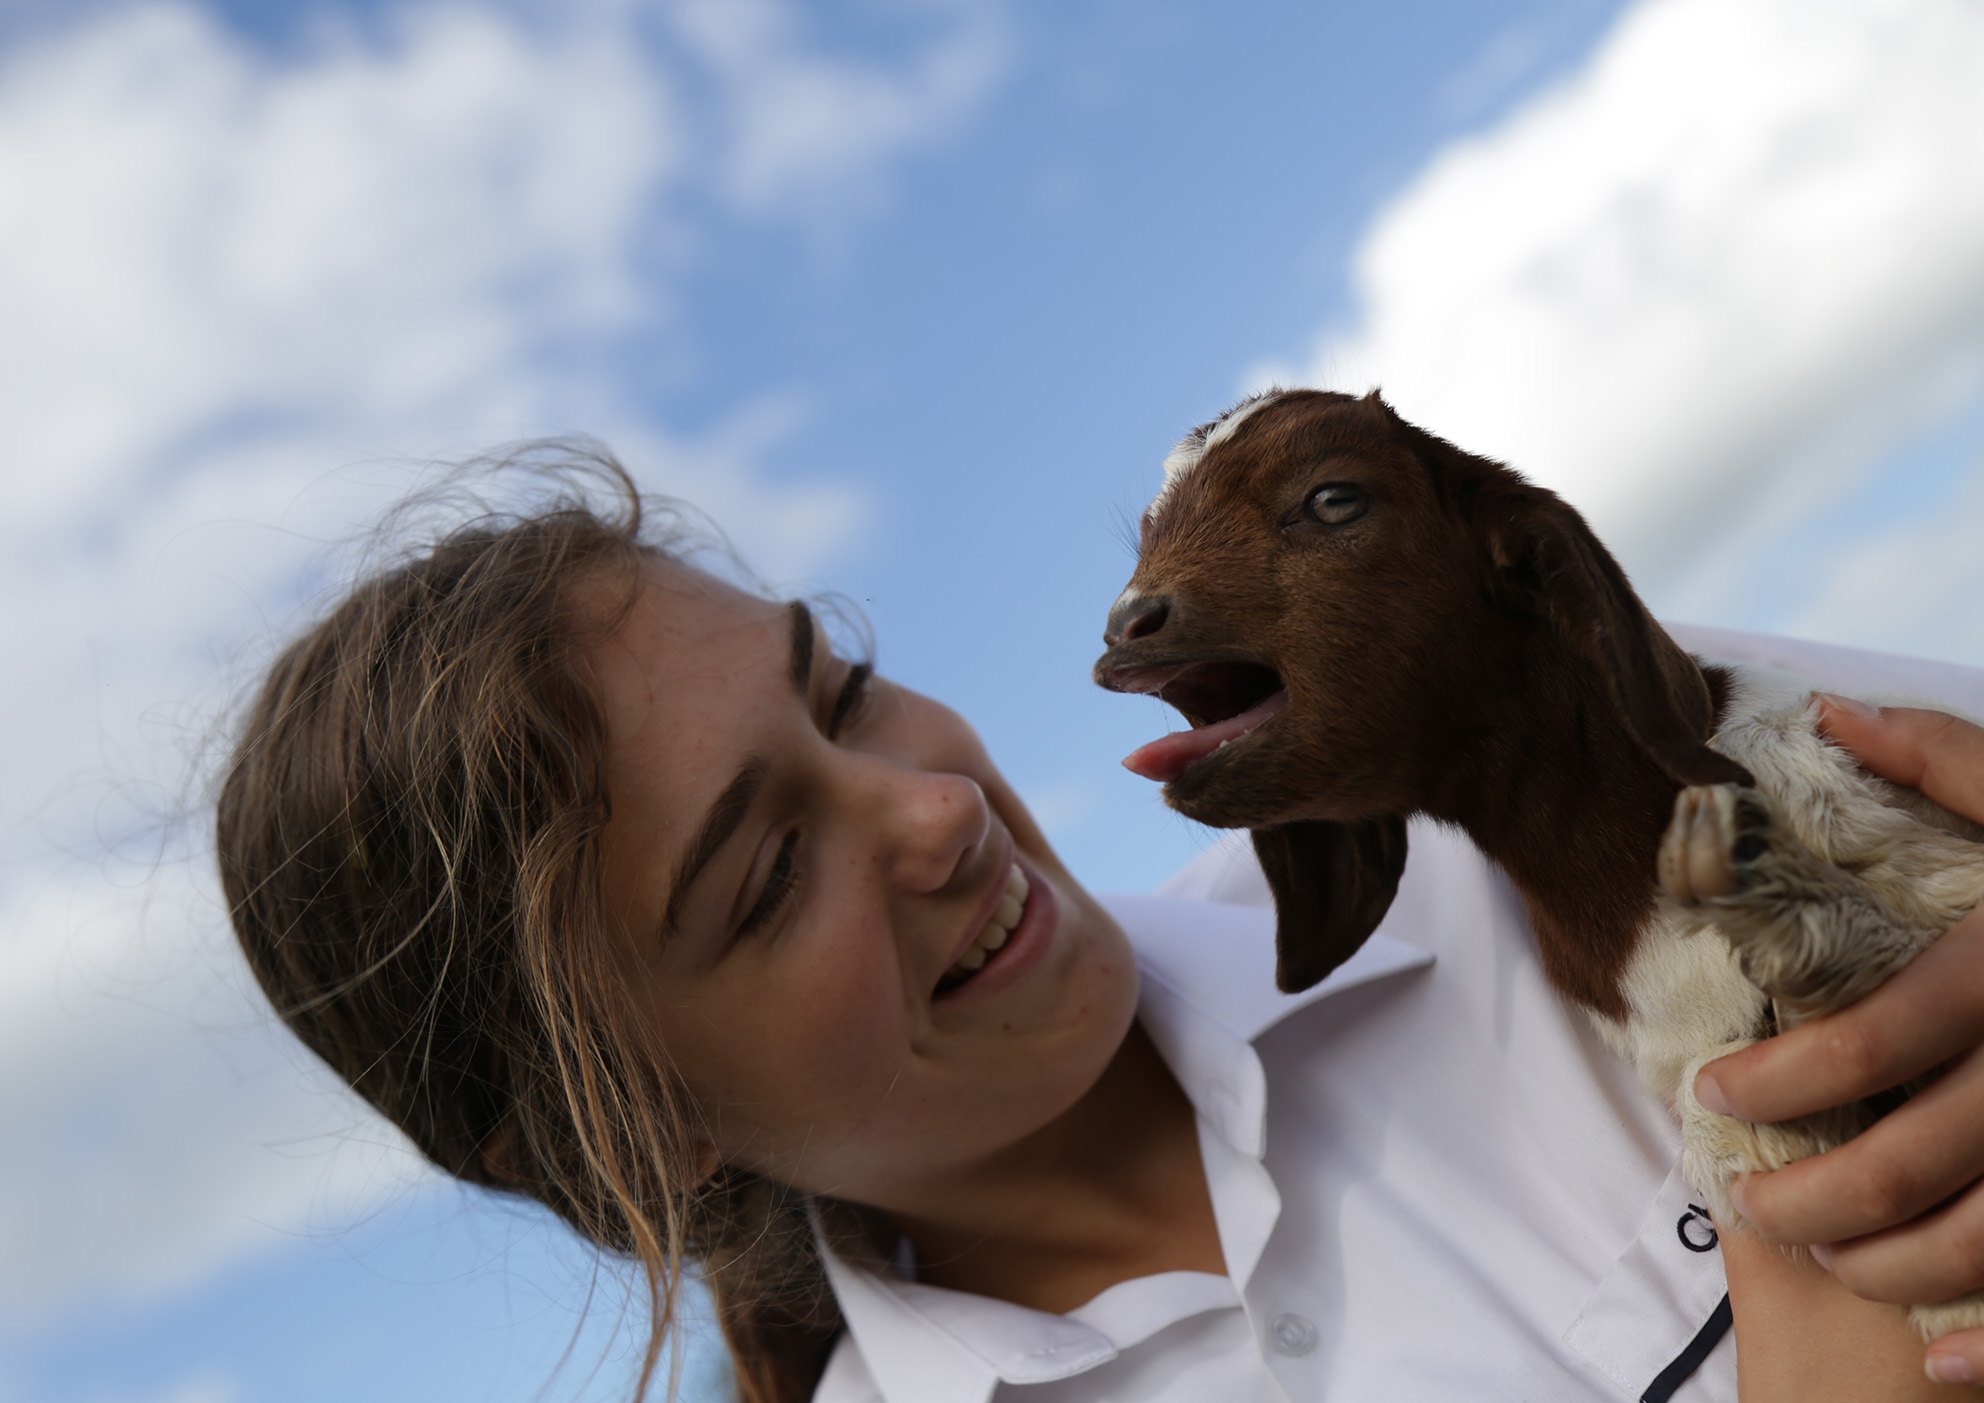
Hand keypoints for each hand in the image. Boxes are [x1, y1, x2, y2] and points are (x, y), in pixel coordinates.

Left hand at [1693, 700, 1983, 1386]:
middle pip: (1910, 1161)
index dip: (1776, 1080)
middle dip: (1807, 1195)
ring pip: (1982, 1241)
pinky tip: (1932, 1372)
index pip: (1871, 1043)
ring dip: (1883, 1270)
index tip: (1712, 1095)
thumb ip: (1947, 759)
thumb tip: (1827, 714)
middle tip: (1748, 1200)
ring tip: (1824, 1257)